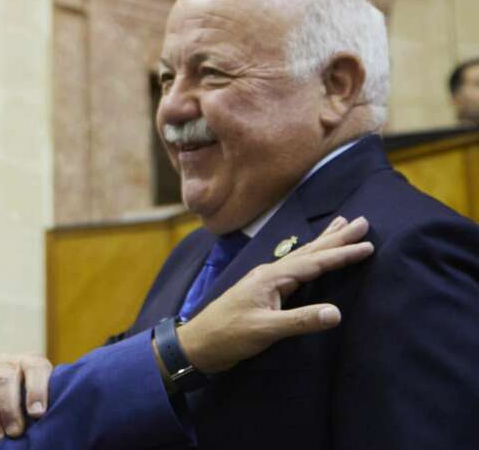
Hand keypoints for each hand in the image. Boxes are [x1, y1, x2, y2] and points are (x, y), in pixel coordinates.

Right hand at [0, 352, 52, 442]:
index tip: (37, 414)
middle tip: (14, 432)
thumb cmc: (33, 406)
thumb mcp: (43, 402)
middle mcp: (7, 362)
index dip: (36, 389)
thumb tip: (52, 424)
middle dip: (9, 407)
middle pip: (4, 377)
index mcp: (31, 362)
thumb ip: (46, 408)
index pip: (35, 368)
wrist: (13, 397)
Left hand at [176, 215, 372, 374]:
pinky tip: (312, 256)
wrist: (199, 344)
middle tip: (361, 221)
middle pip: (309, 252)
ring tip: (340, 226)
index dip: (341, 254)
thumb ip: (299, 321)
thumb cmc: (228, 335)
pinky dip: (309, 259)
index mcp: (271, 277)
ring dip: (323, 243)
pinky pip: (295, 270)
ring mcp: (266, 282)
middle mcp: (270, 273)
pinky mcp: (265, 293)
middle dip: (336, 238)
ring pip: (302, 257)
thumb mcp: (265, 330)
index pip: (313, 262)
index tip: (367, 244)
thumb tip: (336, 313)